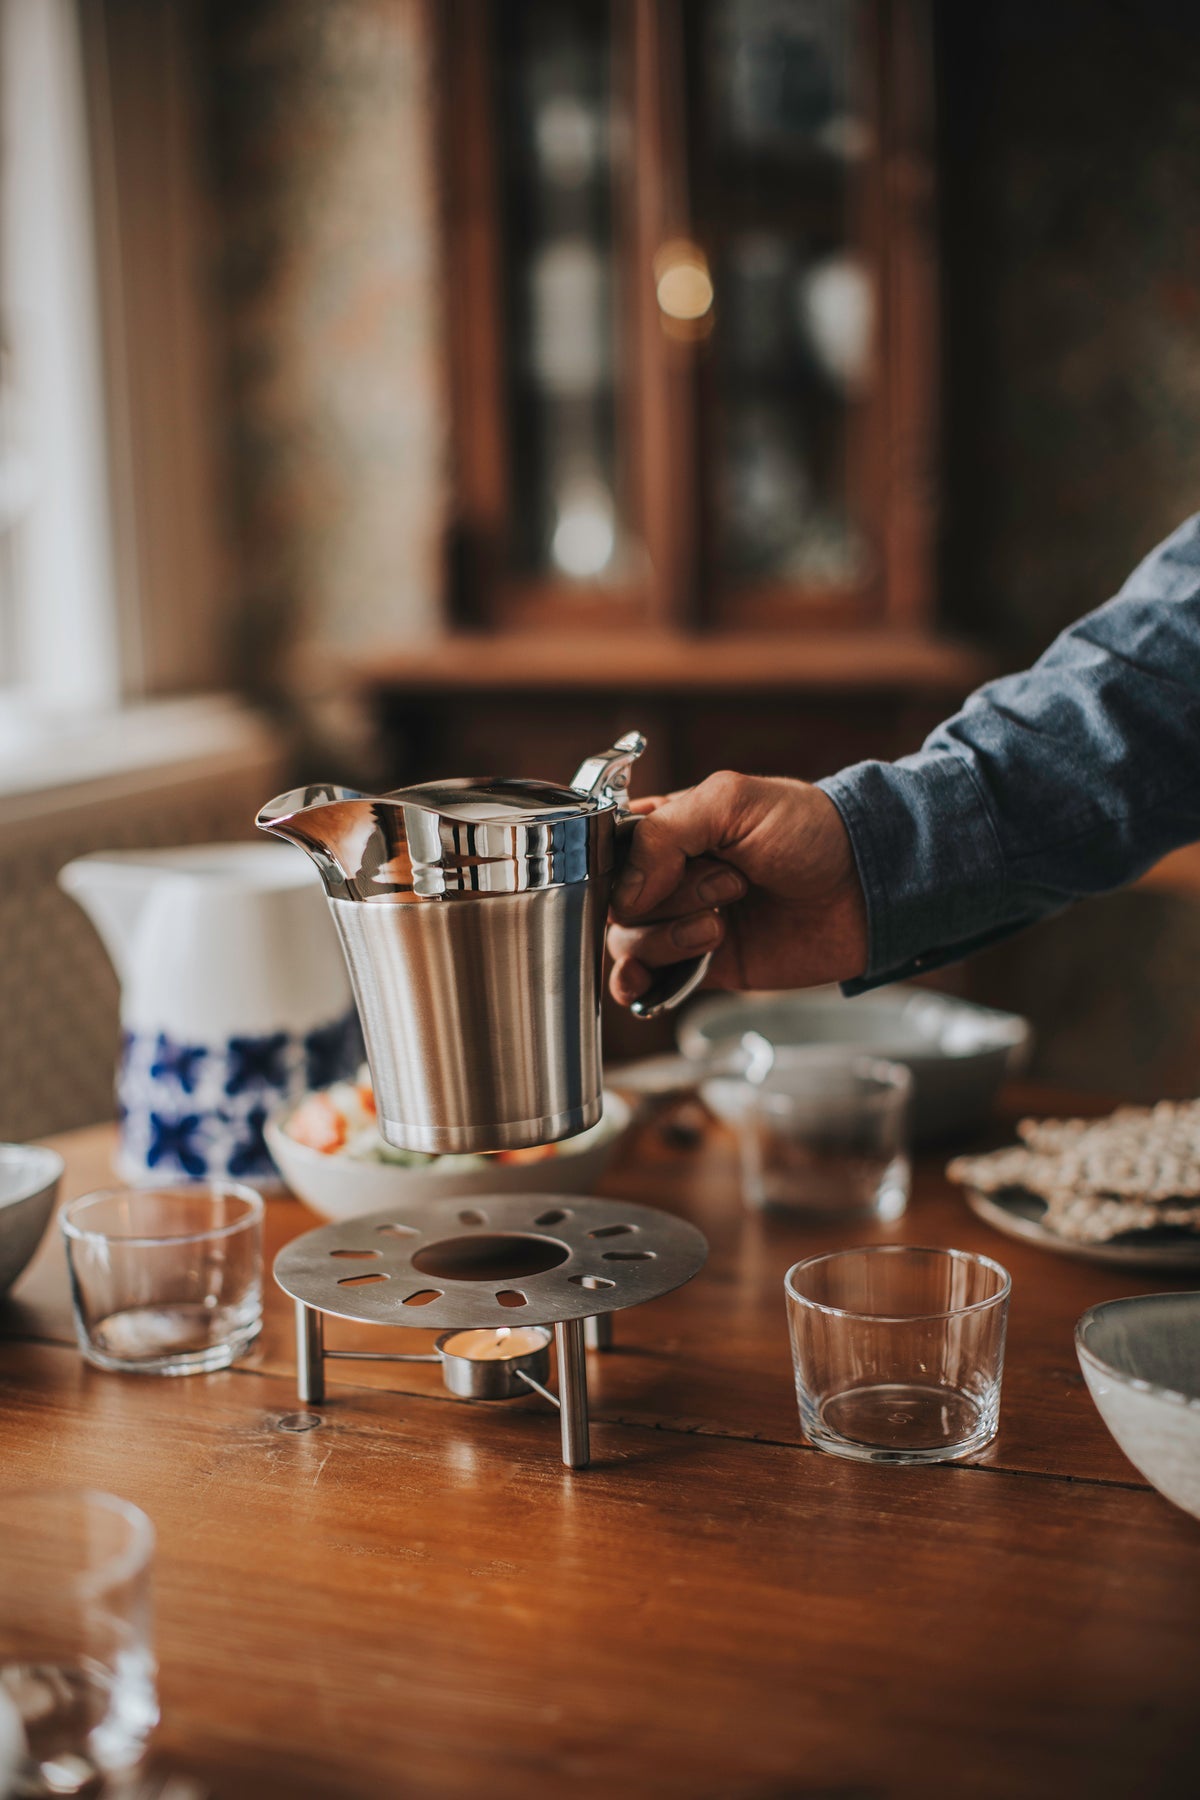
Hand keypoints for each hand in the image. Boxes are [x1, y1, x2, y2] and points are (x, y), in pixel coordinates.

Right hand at [606, 771, 867, 1005]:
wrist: (870, 888)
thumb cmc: (813, 831)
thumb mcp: (733, 802)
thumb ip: (665, 833)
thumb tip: (623, 891)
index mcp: (670, 827)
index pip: (607, 851)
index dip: (620, 869)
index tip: (654, 873)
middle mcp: (670, 875)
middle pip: (616, 902)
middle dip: (667, 900)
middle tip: (729, 886)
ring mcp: (684, 922)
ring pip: (628, 942)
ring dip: (668, 938)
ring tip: (722, 924)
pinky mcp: (704, 964)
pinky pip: (649, 981)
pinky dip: (636, 984)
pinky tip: (641, 984)